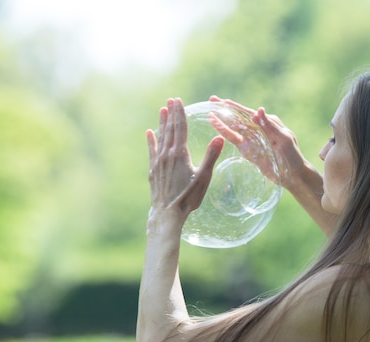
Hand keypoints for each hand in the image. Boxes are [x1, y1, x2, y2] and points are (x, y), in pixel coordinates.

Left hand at [147, 98, 223, 227]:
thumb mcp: (204, 178)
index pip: (180, 128)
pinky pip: (152, 150)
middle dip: (171, 114)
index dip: (180, 114)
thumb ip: (211, 157)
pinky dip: (151, 140)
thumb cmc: (188, 197)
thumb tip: (220, 138)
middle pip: (169, 130)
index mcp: (180, 154)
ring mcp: (158, 162)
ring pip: (160, 137)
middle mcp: (167, 155)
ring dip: (162, 123)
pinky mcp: (153, 170)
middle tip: (171, 100)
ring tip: (162, 110)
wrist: (167, 213)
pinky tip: (149, 133)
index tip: (178, 100)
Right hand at [208, 96, 307, 189]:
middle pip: (239, 117)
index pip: (249, 112)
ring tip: (209, 115)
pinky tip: (217, 129)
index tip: (222, 100)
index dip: (234, 106)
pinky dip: (226, 134)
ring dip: (222, 121)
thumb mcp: (284, 138)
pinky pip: (235, 141)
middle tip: (211, 100)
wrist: (293, 175)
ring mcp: (252, 140)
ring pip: (234, 128)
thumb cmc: (293, 155)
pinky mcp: (248, 151)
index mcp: (268, 122)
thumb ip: (271, 125)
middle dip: (225, 109)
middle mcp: (258, 129)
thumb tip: (258, 110)